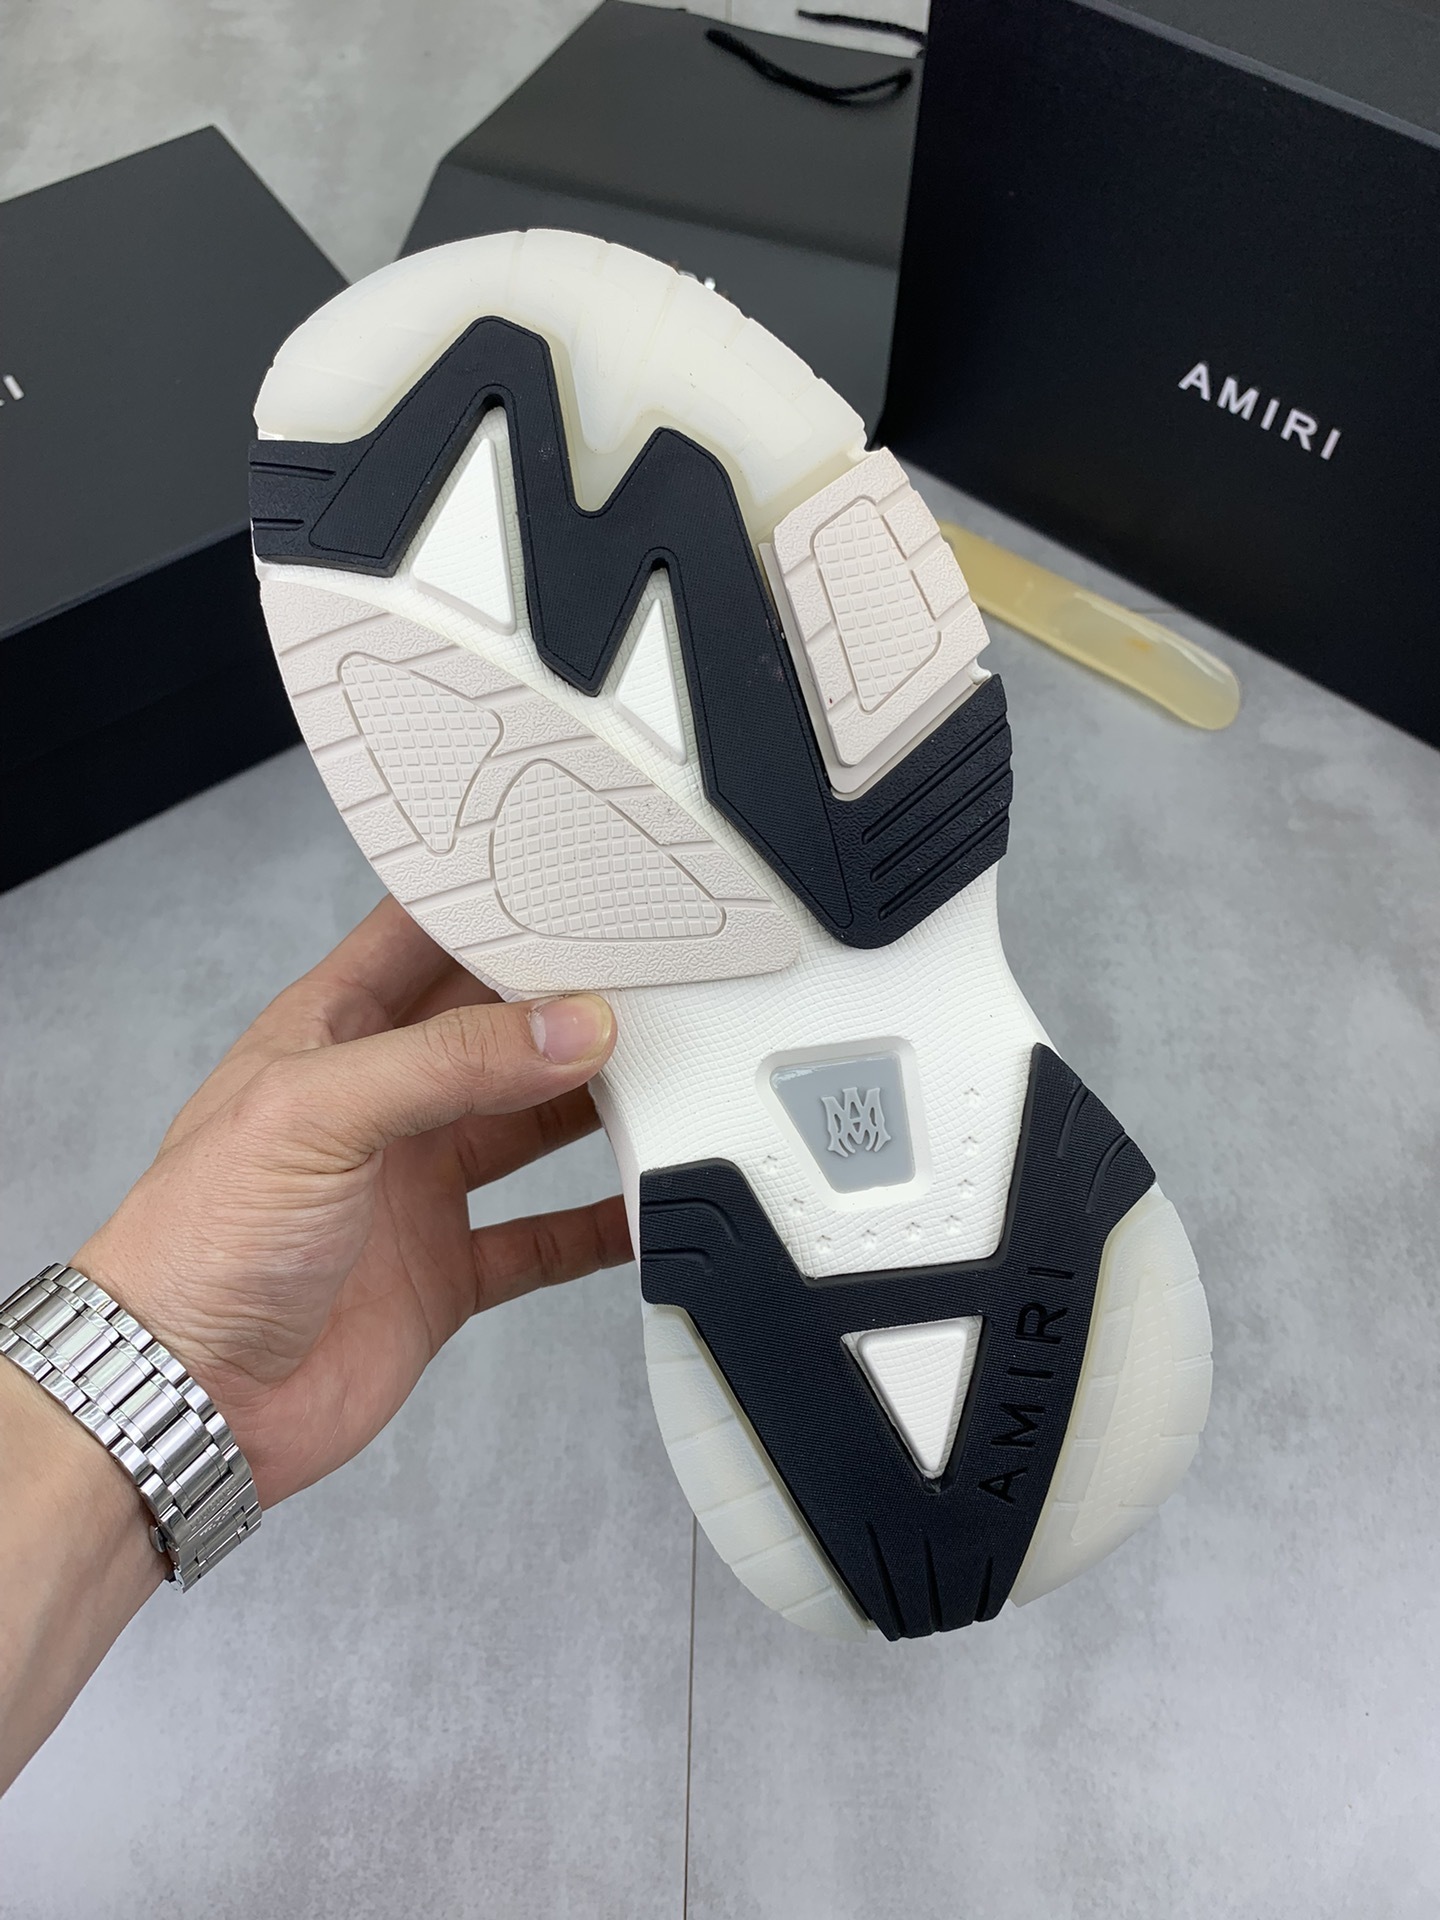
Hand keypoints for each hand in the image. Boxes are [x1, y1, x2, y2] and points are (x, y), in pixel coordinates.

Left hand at [72, 897, 629, 1508]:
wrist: (183, 1399)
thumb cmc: (196, 1243)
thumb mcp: (316, 1113)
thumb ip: (448, 1062)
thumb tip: (568, 1027)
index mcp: (329, 1033)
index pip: (422, 938)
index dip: (493, 908)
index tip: (579, 885)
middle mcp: (380, 1102)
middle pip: (495, 1029)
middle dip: (566, 1003)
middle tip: (652, 979)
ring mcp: (414, 1187)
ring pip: (530, 1124)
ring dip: (591, 1105)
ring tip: (667, 1076)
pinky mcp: (444, 1270)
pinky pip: (543, 1236)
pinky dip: (598, 1224)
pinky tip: (643, 1204)